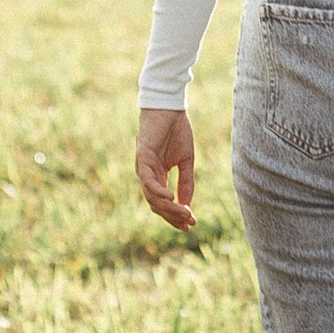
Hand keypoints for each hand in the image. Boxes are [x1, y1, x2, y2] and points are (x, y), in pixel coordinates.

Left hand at [135, 107, 196, 231]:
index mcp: (157, 176)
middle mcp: (148, 175)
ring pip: (152, 197)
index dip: (175, 216)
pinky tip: (171, 197)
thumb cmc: (177, 131)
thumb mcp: (186, 160)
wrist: (170, 107)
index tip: (191, 225)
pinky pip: (148, 181)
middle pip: (156, 205)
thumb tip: (187, 204)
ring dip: (169, 208)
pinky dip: (158, 191)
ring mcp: (144, 168)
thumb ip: (186, 181)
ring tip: (185, 213)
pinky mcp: (142, 158)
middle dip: (173, 216)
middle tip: (190, 224)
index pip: (163, 203)